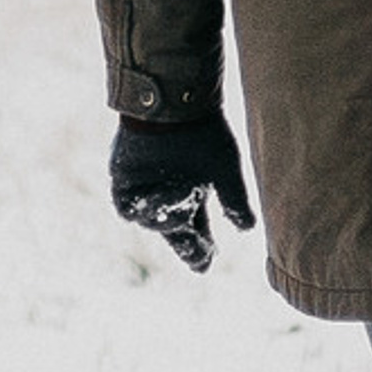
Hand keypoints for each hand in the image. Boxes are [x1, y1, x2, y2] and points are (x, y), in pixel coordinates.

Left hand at [110, 108, 254, 274]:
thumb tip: (248, 228)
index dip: (200, 249)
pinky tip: (163, 199)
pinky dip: (146, 210)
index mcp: (192, 193)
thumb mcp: (225, 169)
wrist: (176, 106)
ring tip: (185, 202)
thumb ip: (234, 200)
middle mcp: (168, 194)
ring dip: (170, 220)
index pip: (196, 230)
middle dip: (187, 246)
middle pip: (174, 232)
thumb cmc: (204, 133)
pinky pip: (129, 209)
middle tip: (200, 254)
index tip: (206, 265)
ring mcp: (145, 189)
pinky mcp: (123, 181)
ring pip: (152, 223)